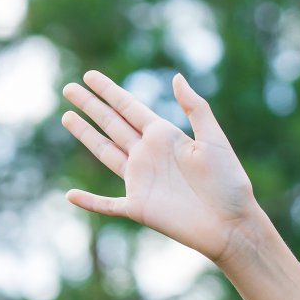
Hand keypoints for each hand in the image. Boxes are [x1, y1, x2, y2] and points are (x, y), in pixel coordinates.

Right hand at [61, 71, 260, 266]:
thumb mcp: (215, 141)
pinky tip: (71, 195)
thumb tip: (176, 77)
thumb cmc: (230, 183)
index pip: (130, 108)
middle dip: (91, 106)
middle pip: (112, 124)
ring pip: (105, 152)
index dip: (109, 92)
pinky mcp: (139, 207)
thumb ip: (196, 109)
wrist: (233, 224)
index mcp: (165, 137)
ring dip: (86, 135)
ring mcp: (141, 180)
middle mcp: (149, 155)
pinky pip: (107, 204)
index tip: (89, 75)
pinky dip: (90, 201)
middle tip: (68, 88)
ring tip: (67, 116)